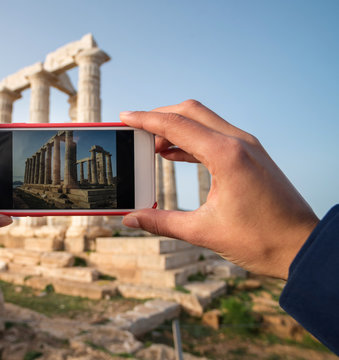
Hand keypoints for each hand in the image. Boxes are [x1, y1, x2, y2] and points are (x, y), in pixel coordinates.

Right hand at [120, 100, 318, 279]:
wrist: (303, 246)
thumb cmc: (260, 240)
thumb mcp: (204, 232)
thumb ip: (162, 222)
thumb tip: (131, 218)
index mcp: (225, 155)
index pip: (176, 125)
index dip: (145, 119)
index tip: (124, 117)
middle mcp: (238, 142)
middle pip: (190, 111)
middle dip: (159, 116)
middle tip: (136, 130)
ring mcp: (248, 146)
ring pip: (204, 120)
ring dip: (177, 127)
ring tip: (152, 146)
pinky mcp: (251, 155)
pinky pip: (215, 135)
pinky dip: (192, 139)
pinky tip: (175, 154)